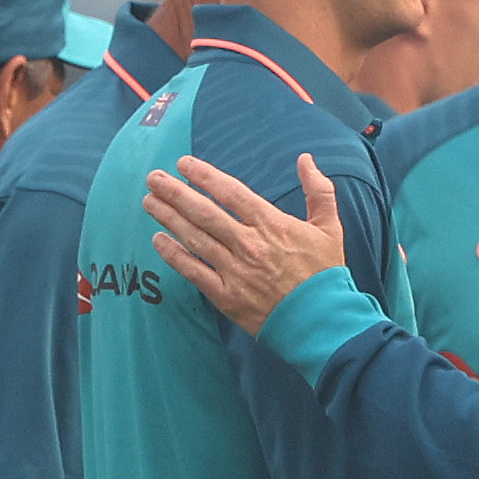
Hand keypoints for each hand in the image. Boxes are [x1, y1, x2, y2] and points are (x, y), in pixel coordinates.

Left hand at [145, 152, 345, 335]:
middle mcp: (249, 244)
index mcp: (272, 224)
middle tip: (154, 178)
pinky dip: (174, 255)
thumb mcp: (330, 226)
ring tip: (149, 202)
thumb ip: (318, 190)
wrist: (321, 319)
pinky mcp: (226, 296)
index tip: (184, 164)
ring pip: (195, 238)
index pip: (231, 193)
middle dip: (176, 193)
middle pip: (205, 212)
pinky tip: (158, 241)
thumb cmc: (325, 273)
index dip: (205, 176)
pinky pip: (194, 272)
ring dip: (169, 218)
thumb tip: (305, 159)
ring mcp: (235, 270)